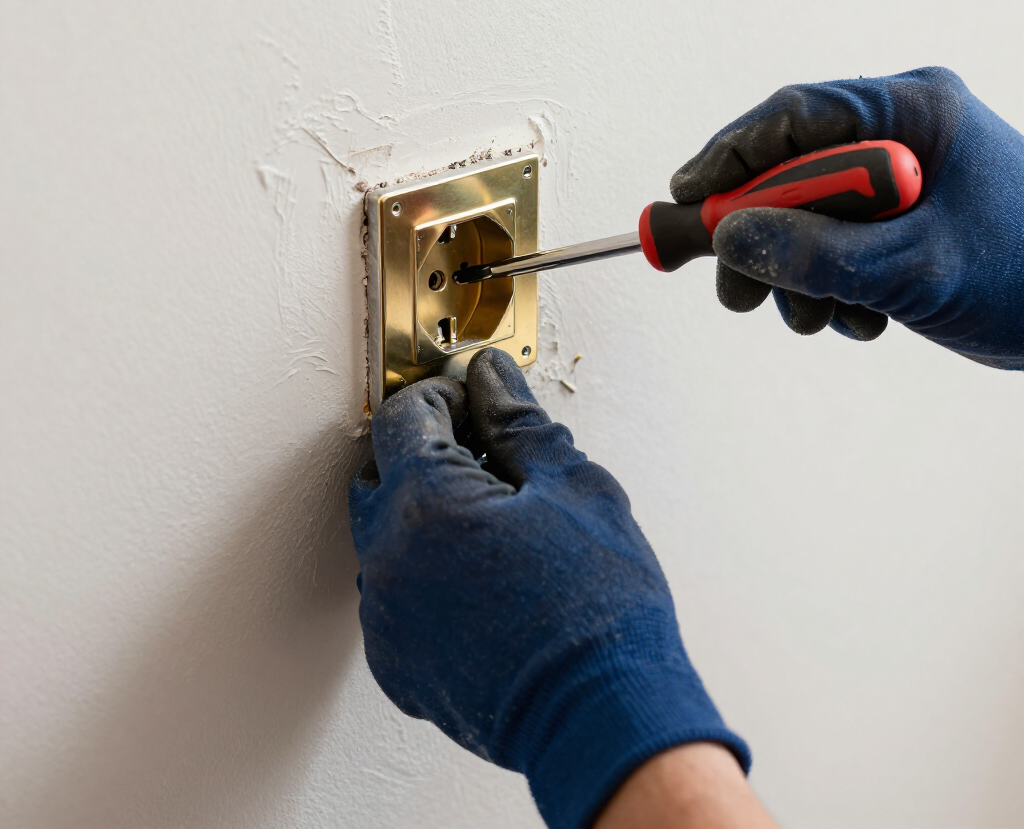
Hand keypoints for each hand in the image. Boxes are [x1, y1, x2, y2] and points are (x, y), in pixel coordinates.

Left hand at [349, 348, 748, 828]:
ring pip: (384, 536)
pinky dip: (424, 572)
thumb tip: (492, 378)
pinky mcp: (396, 661)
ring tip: (491, 523)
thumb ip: (518, 422)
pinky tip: (481, 578)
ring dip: (421, 513)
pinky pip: (393, 594)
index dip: (441, 397)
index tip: (474, 402)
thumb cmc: (598, 606)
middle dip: (423, 452)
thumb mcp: (572, 487)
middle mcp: (387, 559)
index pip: (402, 417)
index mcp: (425, 504)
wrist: (602, 717)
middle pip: (380, 472)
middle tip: (484, 457)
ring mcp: (386, 617)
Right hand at [670, 67, 1023, 368]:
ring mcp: (898, 181)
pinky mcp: (900, 222)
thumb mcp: (913, 267)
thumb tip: (728, 237)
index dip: (730, 157)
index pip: (794, 117)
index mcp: (911, 113)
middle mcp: (898, 138)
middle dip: (759, 238)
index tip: (686, 199)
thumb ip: (815, 252)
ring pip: (807, 218)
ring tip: (819, 318)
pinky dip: (833, 288)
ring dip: (798, 276)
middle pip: (790, 173)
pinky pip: (837, 245)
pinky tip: (864, 318)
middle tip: (736, 294)